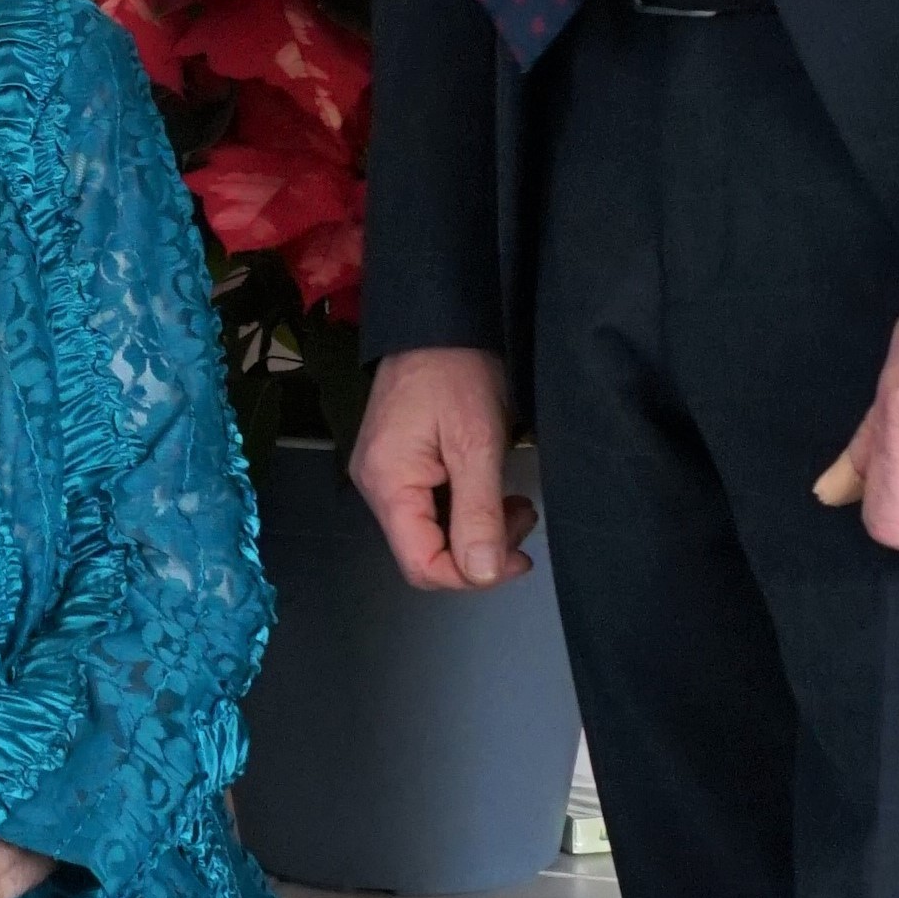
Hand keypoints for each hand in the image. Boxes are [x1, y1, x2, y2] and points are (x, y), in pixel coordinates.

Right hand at [353, 345, 534, 591]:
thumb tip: (483, 574)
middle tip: (522, 516)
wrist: (438, 321)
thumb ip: (478, 512)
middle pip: (425, 552)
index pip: (421, 565)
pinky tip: (491, 490)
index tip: (518, 557)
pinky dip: (465, 508)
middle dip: (480, 549)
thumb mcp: (478, 443)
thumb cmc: (457, 372)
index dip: (471, 575)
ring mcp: (384, 474)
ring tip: (514, 501)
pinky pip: (429, 506)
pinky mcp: (398, 463)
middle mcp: (376, 486)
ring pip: (430, 531)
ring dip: (477, 528)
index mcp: (389, 485)